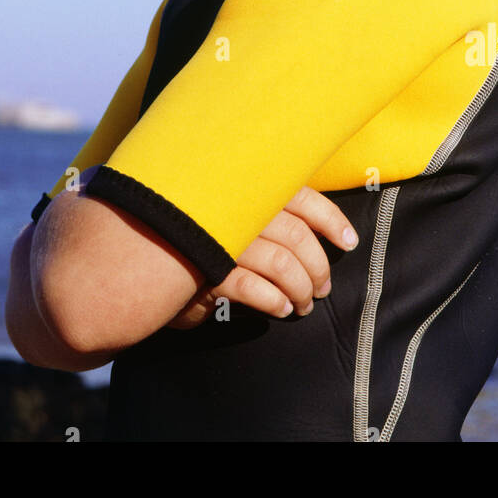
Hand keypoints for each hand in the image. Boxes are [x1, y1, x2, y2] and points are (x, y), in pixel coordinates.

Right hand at [166, 186, 357, 328]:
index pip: (301, 196)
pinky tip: (280, 309)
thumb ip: (269, 212)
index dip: (330, 219)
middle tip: (322, 288)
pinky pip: (251, 288)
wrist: (148, 263)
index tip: (349, 241)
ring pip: (280, 264)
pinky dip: (273, 300)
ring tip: (302, 306)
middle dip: (318, 267)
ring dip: (299, 289)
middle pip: (297, 236)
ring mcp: (220, 238)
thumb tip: (321, 231)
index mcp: (249, 189)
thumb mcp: (237, 218)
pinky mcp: (206, 272)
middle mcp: (237, 207)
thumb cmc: (204, 240)